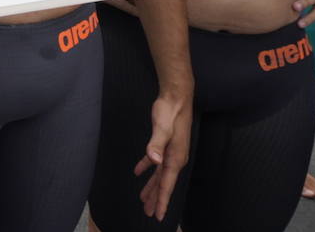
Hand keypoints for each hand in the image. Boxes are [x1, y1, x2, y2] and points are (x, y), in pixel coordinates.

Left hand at [136, 88, 190, 219]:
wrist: (176, 97)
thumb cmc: (169, 112)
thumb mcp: (161, 128)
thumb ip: (156, 144)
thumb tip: (154, 161)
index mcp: (175, 158)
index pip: (167, 185)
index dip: (162, 201)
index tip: (158, 216)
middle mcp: (175, 158)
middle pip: (163, 184)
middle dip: (156, 199)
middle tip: (148, 213)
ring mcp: (171, 152)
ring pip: (159, 175)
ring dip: (152, 187)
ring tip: (143, 200)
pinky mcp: (165, 144)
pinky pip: (155, 161)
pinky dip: (146, 168)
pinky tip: (138, 173)